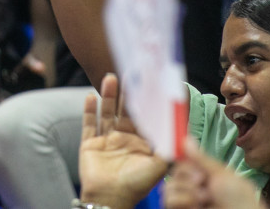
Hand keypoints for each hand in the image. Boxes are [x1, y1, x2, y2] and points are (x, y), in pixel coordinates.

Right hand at [79, 74, 168, 208]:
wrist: (110, 198)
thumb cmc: (136, 184)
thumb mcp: (159, 165)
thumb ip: (167, 146)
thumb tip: (180, 128)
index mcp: (140, 143)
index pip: (144, 117)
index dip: (147, 102)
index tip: (150, 84)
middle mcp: (123, 138)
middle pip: (124, 110)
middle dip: (128, 93)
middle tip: (131, 73)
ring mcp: (106, 140)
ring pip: (106, 112)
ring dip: (108, 95)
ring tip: (110, 78)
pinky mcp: (89, 143)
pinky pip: (89, 123)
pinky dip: (89, 109)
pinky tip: (90, 96)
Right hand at [163, 139, 262, 208]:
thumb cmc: (239, 200)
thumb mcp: (223, 175)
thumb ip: (202, 158)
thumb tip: (186, 139)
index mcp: (205, 175)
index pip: (184, 161)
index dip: (185, 161)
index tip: (193, 165)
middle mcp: (194, 187)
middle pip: (174, 172)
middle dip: (187, 176)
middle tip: (202, 182)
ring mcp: (187, 200)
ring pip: (169, 186)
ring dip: (186, 190)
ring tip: (203, 198)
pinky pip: (168, 200)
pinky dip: (181, 200)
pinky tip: (195, 205)